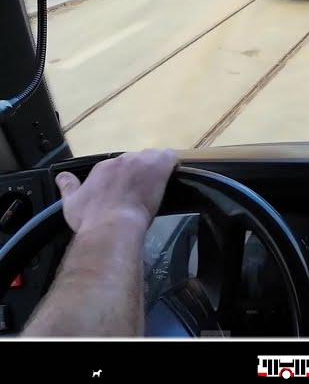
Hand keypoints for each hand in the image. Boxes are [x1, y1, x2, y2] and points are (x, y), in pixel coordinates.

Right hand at [55, 149, 178, 233]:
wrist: (112, 226)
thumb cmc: (91, 218)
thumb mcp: (71, 203)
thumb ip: (68, 187)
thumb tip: (61, 176)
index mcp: (102, 168)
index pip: (117, 165)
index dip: (124, 177)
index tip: (126, 189)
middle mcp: (121, 161)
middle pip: (135, 160)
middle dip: (139, 172)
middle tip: (141, 189)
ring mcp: (140, 163)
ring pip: (152, 157)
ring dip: (155, 167)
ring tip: (157, 183)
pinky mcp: (158, 167)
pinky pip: (169, 157)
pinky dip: (171, 164)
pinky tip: (172, 174)